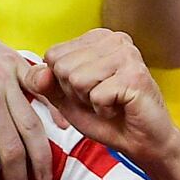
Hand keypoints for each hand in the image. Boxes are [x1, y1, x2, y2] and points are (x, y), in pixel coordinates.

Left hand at [28, 28, 179, 171]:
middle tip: (101, 99)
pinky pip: (97, 95)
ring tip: (110, 103)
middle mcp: (115, 40)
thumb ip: (45, 83)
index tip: (88, 90)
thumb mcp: (66, 99)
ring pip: (77, 79)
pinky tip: (120, 109)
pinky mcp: (135, 76)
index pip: (53, 55)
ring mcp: (128, 56)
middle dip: (75, 92)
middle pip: (63, 66)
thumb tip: (39, 71)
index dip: (63, 82)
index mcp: (98, 38)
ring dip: (89, 101)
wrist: (141, 141)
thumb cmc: (107, 118)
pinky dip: (104, 110)